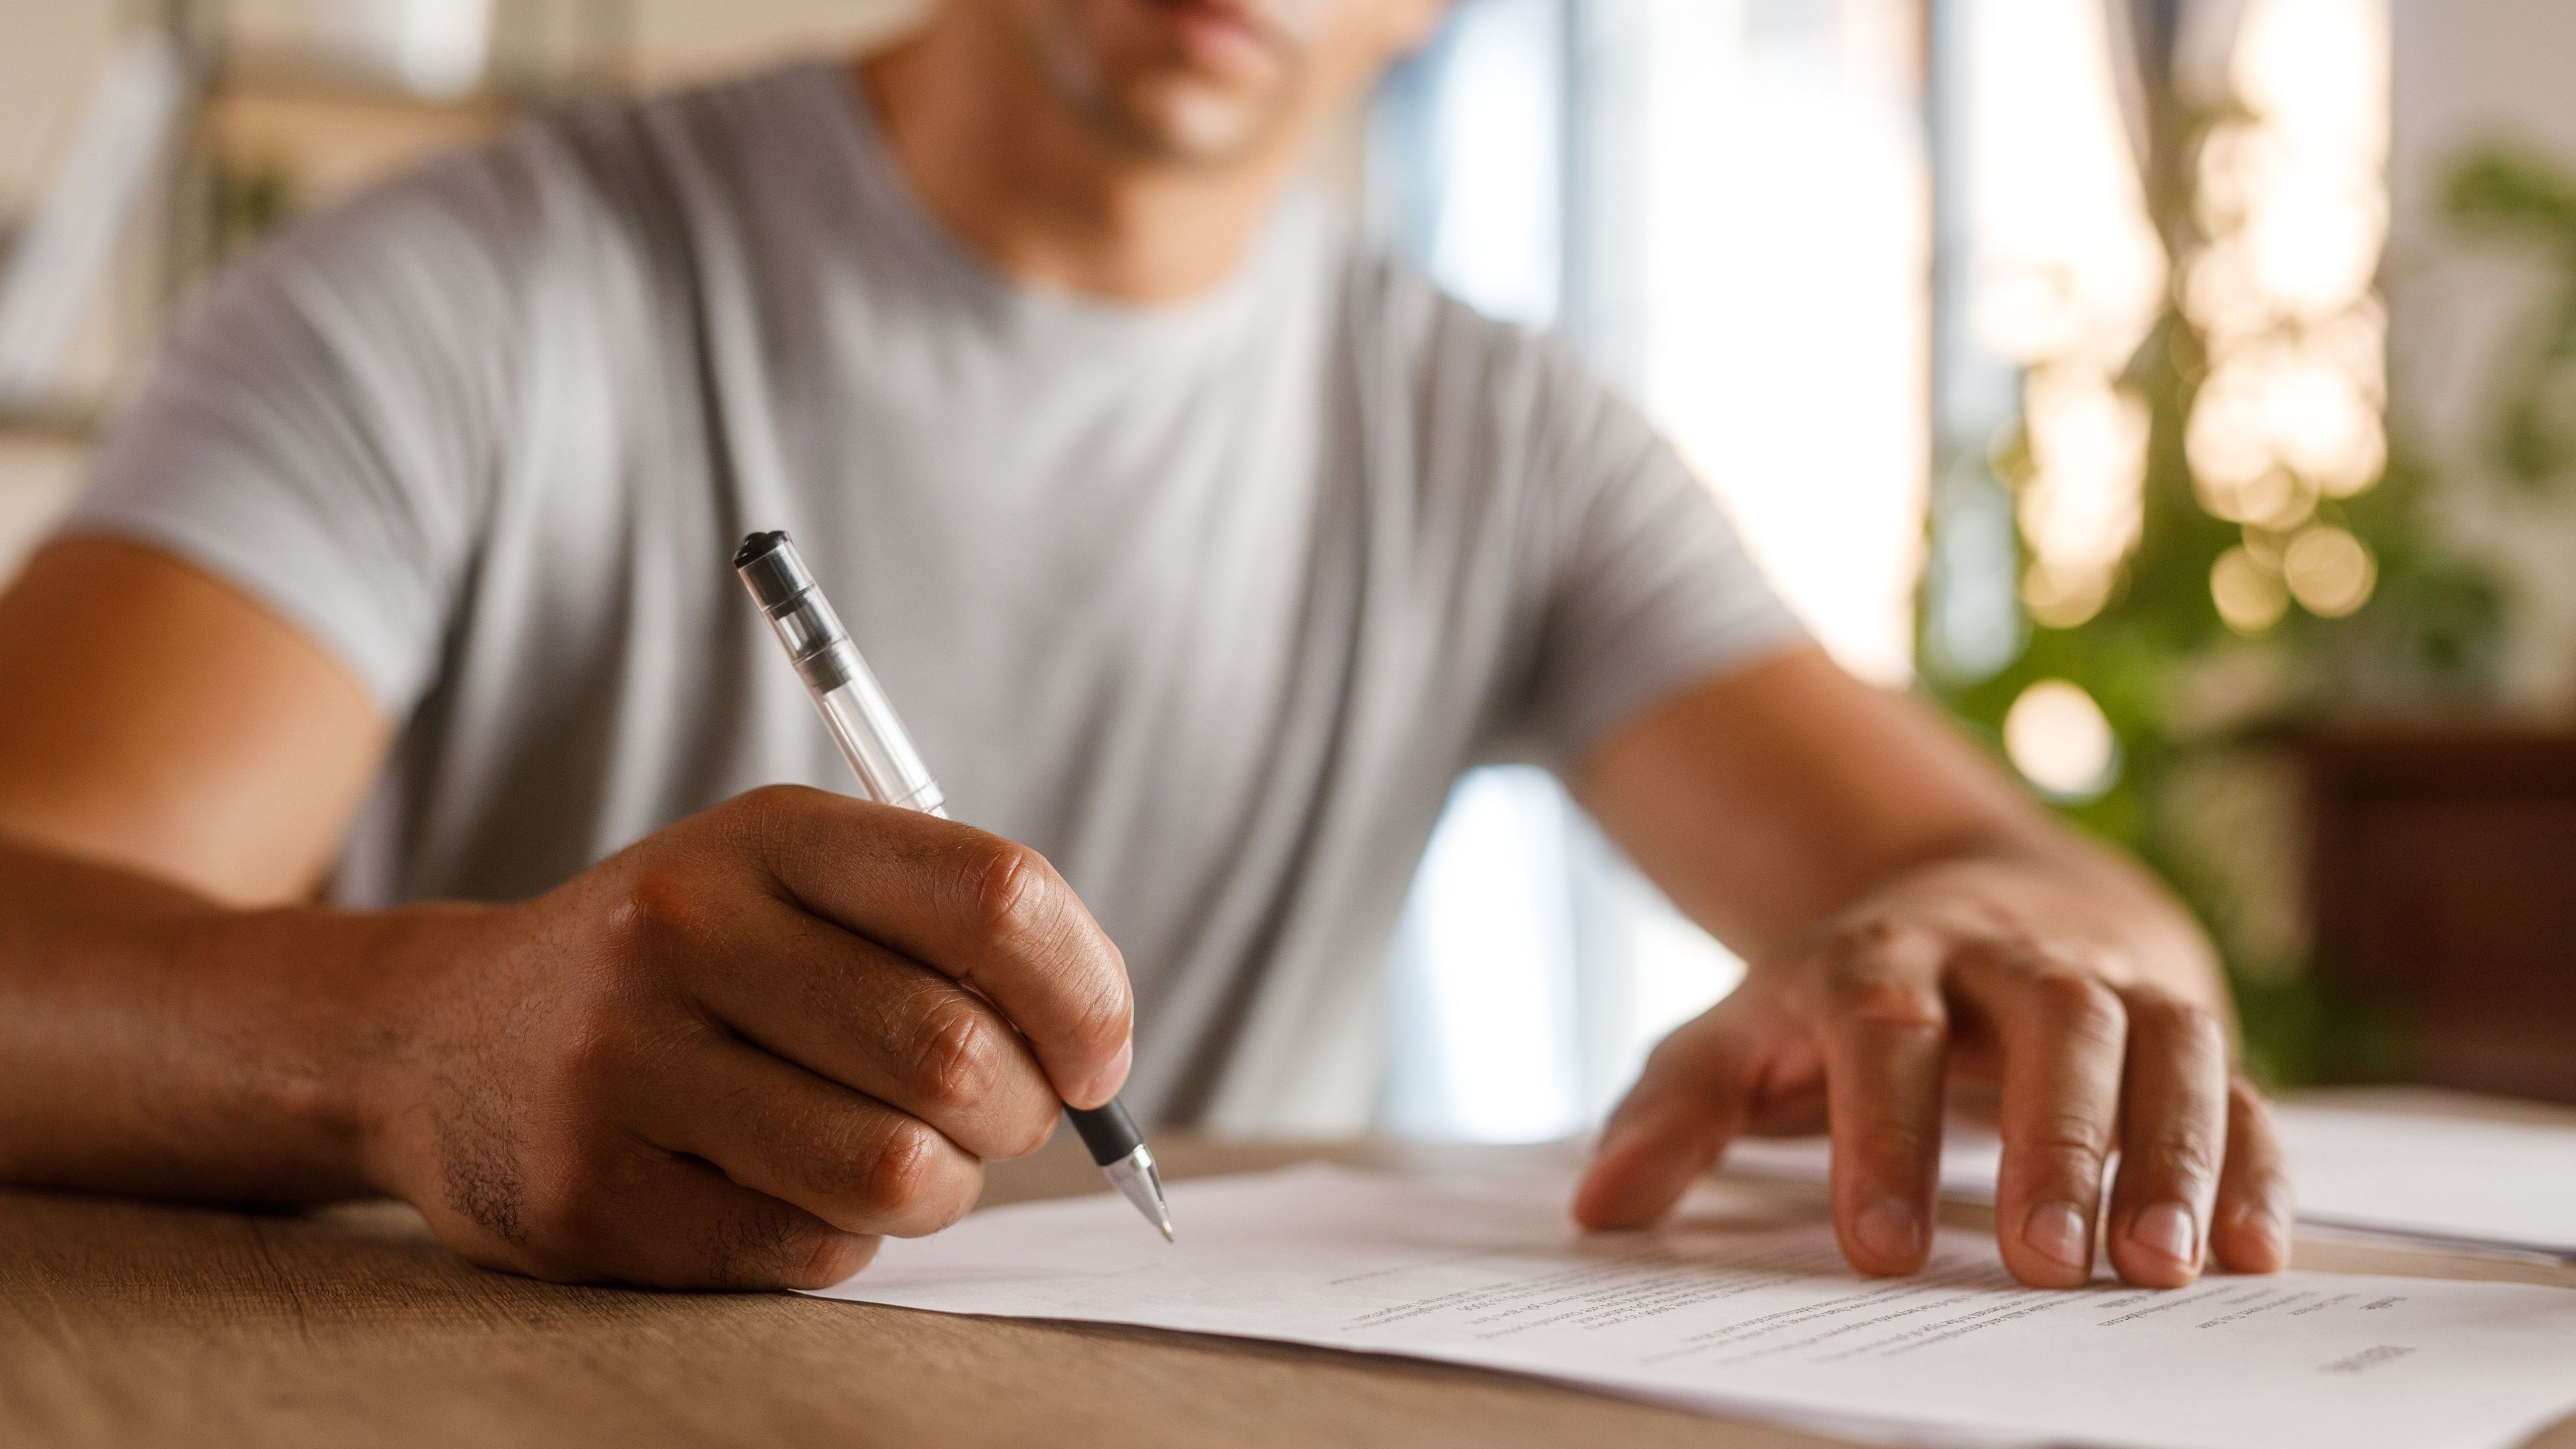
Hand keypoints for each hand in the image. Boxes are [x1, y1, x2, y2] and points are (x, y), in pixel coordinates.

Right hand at [352, 786, 1131, 1288]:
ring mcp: (624, 1066)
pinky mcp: (590, 1195)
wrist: (435, 1039)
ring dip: (941, 1189)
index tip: (1096, 1055)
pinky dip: (840, 1239)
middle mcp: (686, 930)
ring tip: (903, 1160)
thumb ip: (944, 933)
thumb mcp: (789, 886)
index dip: (1086, 994)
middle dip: (1018, 1114)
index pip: (996, 897)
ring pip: (895, 1172)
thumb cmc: (681, 968)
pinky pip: (809, 1251)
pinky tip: (790, 1190)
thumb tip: (1095, 1051)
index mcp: (767, 834)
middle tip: (993, 1118)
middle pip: (957, 1055)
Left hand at [1572, 853, 2291, 1288]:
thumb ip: (1674, 1113)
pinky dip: (2255, 1163)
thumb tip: (1598, 1208)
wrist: (1985, 894)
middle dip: (2052, 1141)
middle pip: (2048, 1022)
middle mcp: (2012, 954)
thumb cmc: (1847, 997)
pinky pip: (2240, 1084)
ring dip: (2169, 1154)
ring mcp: (2113, 981)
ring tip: (2157, 1270)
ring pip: (2163, 1044)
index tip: (1878, 1248)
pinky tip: (2255, 1254)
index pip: (1882, 1026)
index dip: (1880, 1132)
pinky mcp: (2189, 1022)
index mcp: (1884, 953)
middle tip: (2045, 1263)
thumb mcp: (1743, 1032)